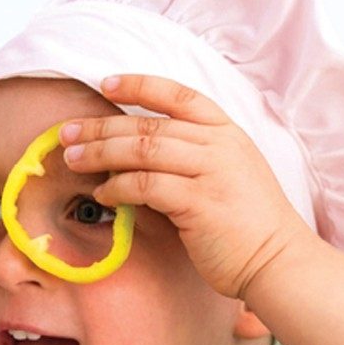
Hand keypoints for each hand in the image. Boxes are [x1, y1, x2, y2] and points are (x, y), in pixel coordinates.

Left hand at [60, 74, 313, 299]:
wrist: (277, 260)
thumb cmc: (243, 224)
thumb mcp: (223, 175)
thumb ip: (188, 157)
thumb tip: (129, 155)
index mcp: (226, 132)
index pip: (179, 96)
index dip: (140, 85)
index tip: (106, 83)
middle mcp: (220, 145)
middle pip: (148, 124)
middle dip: (101, 127)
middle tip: (66, 133)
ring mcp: (211, 171)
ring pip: (143, 149)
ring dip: (101, 153)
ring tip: (72, 160)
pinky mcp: (199, 202)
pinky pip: (146, 185)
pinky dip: (117, 187)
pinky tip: (101, 194)